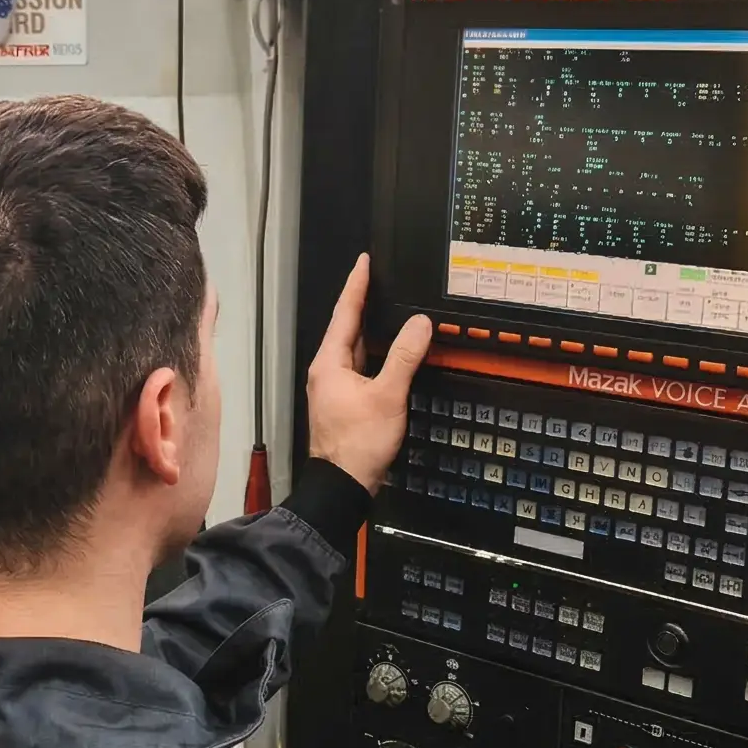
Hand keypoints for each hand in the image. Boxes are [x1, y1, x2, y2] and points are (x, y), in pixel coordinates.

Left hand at [307, 255, 432, 494]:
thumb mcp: (387, 395)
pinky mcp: (347, 403)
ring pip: (356, 349)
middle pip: (348, 328)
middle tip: (382, 279)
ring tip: (390, 307)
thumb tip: (419, 323)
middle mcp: (328, 371)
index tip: (364, 261)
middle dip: (365, 303)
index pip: (345, 313)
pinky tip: (392, 352)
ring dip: (372, 330)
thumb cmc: (358, 443)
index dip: (357, 285)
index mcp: (330, 362)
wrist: (343, 486)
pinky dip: (377, 354)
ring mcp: (335, 388)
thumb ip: (404, 357)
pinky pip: (362, 367)